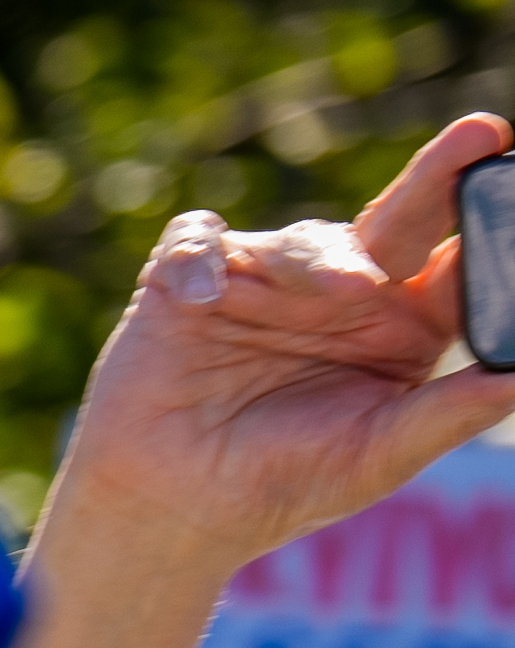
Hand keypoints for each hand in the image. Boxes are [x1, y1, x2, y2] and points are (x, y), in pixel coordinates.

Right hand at [43, 115, 514, 583]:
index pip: (458, 264)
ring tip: (341, 288)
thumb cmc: (279, 486)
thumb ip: (450, 413)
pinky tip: (202, 297)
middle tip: (480, 137)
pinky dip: (201, 260)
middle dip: (437, 176)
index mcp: (400, 328)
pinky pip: (199, 243)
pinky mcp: (186, 282)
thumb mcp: (378, 456)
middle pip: (398, 220)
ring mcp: (264, 282)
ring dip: (321, 256)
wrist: (168, 511)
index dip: (489, 229)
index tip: (514, 190)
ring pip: (302, 237)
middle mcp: (339, 293)